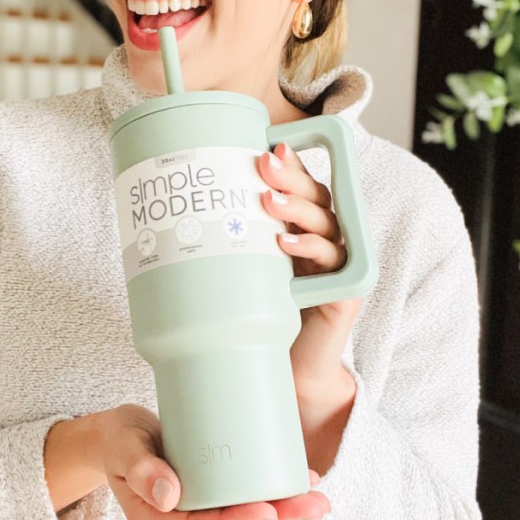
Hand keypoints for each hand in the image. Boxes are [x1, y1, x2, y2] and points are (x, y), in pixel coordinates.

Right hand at [98, 404, 329, 519]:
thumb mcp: (124, 446)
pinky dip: (272, 495)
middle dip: (275, 518)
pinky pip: (242, 503)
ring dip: (282, 511)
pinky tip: (300, 482)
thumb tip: (169, 496)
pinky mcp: (210, 499)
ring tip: (317, 497)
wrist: (119, 437)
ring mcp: (198, 514)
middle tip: (314, 503)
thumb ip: (140, 468)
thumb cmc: (119, 439)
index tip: (267, 509)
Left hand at [259, 144, 361, 470]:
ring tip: (267, 201)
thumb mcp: (242, 271)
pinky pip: (334, 260)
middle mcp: (324, 241)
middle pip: (316, 196)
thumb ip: (227, 243)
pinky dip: (311, 247)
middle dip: (290, 177)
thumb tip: (172, 213)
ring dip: (296, 208)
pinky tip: (286, 242)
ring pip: (326, 222)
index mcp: (302, 231)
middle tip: (264, 163)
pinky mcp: (347, 290)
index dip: (289, 165)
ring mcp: (338, 264)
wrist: (288, 372)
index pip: (301, 187)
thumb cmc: (263, 318)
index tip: (266, 147)